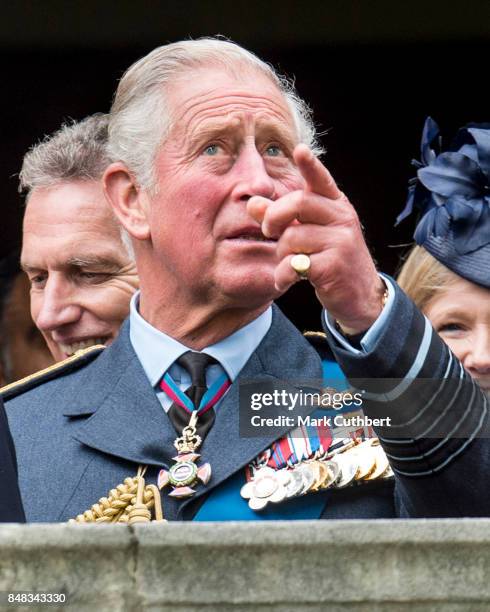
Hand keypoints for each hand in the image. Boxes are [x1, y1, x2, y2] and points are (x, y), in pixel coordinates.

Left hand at [247, 144, 385, 334]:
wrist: (359, 296)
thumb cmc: (329, 259)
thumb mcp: (308, 235)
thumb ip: (281, 219)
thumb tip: (252, 203)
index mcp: (336, 206)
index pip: (322, 181)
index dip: (310, 165)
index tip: (300, 149)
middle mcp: (342, 218)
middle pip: (298, 203)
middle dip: (274, 217)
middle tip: (268, 232)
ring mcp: (341, 241)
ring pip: (292, 237)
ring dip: (281, 254)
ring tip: (288, 264)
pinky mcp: (334, 265)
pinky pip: (294, 263)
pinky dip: (283, 274)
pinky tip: (286, 280)